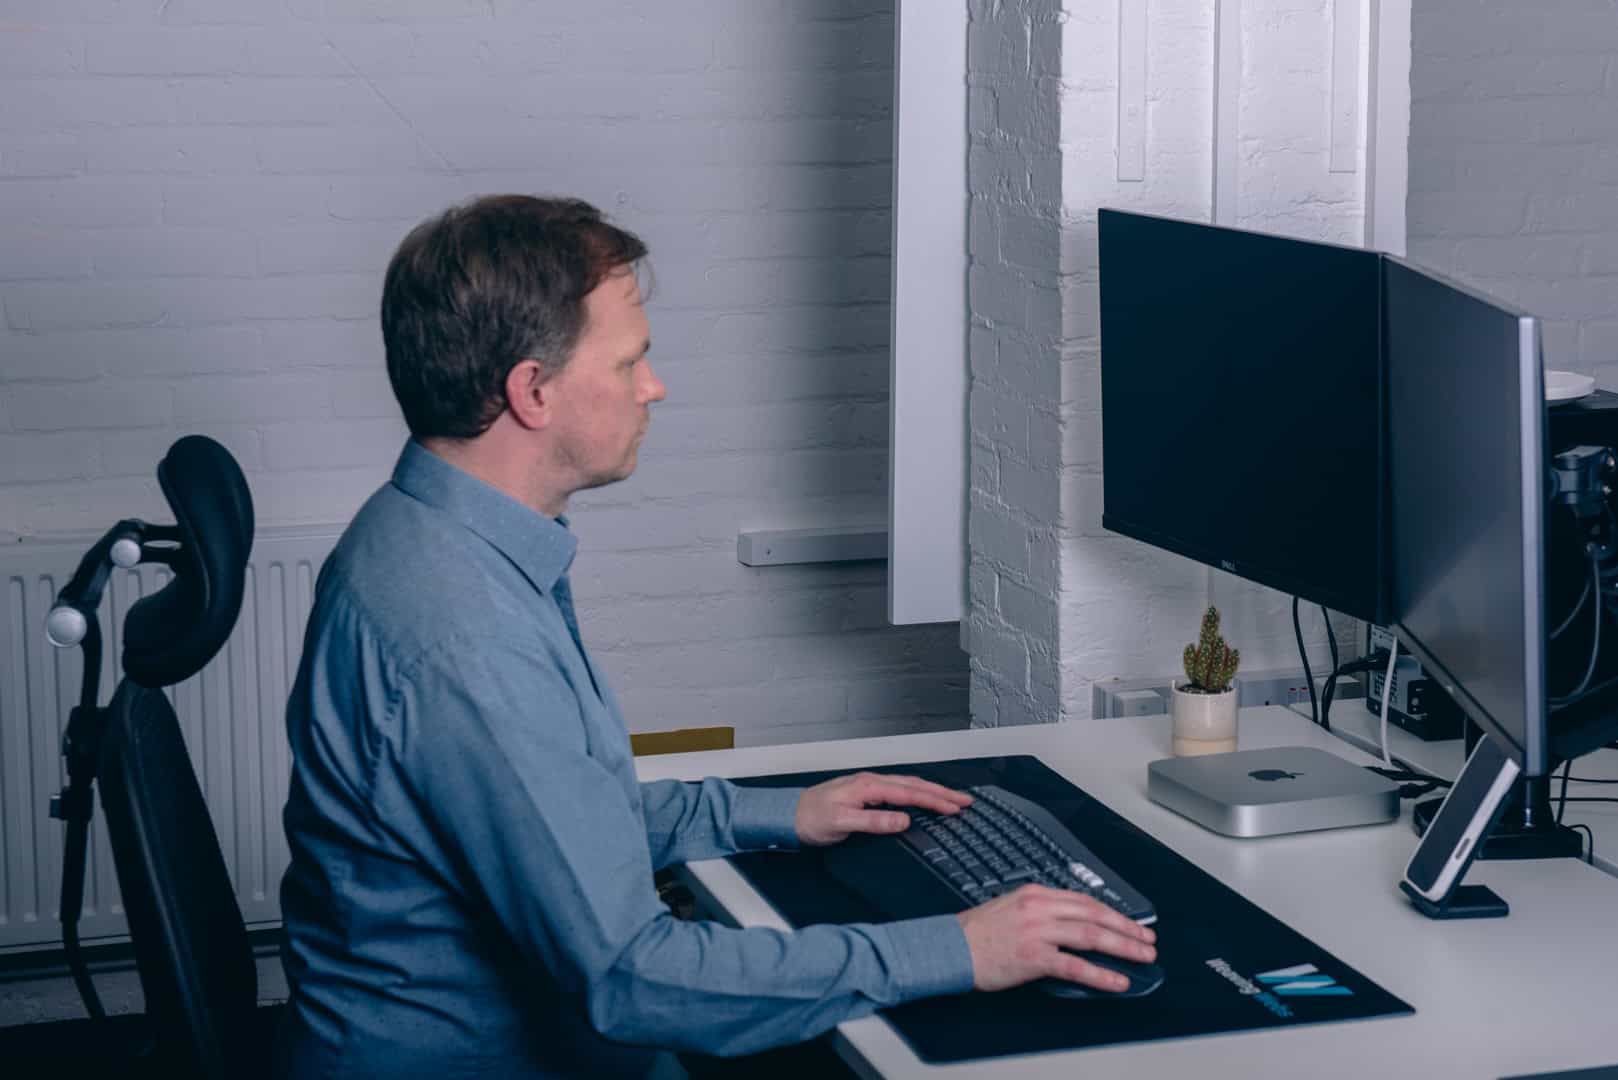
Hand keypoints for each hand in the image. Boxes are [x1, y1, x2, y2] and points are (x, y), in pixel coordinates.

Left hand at [794, 772, 972, 846]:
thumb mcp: (841, 823)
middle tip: (966, 801)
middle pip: (914, 785)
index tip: (957, 808)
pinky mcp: (866, 794)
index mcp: (868, 786)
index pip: (910, 792)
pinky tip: (923, 800)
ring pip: (908, 786)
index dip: (936, 801)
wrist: (788, 815)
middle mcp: (871, 782)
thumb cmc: (811, 818)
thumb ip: (873, 821)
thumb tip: (904, 820)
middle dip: (942, 793)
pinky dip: (917, 794)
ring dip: (932, 792)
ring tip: (953, 799)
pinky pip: (899, 791)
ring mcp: (869, 787)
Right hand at [956, 884, 1157, 993]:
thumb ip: (1040, 912)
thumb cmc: (976, 933)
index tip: (1130, 923)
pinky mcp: (1033, 956)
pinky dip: (1101, 974)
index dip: (1113, 912)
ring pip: (1091, 935)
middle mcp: (1040, 908)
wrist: (949, 948)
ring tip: (1142, 956)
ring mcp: (1037, 931)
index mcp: (1035, 894)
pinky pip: (1075, 964)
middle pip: (1095, 914)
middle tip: (1147, 939)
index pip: (1084, 900)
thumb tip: (1070, 925)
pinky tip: (1117, 981)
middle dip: (1126, 927)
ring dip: (1123, 946)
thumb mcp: (1010, 908)